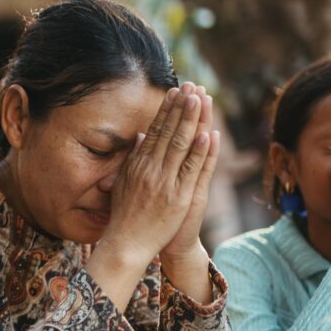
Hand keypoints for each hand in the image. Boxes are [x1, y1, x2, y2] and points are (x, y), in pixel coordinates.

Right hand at [93, 83, 211, 268]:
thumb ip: (132, 159)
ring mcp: (165, 183)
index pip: (155, 131)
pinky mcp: (178, 197)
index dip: (166, 111)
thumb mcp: (123, 182)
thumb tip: (140, 136)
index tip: (175, 92)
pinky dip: (200, 152)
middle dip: (181, 108)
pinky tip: (207, 134)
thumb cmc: (124, 216)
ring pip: (181, 146)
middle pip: (168, 132)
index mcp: (138, 165)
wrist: (127, 243)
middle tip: (191, 86)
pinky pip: (192, 170)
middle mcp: (151, 170)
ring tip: (201, 99)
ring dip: (192, 121)